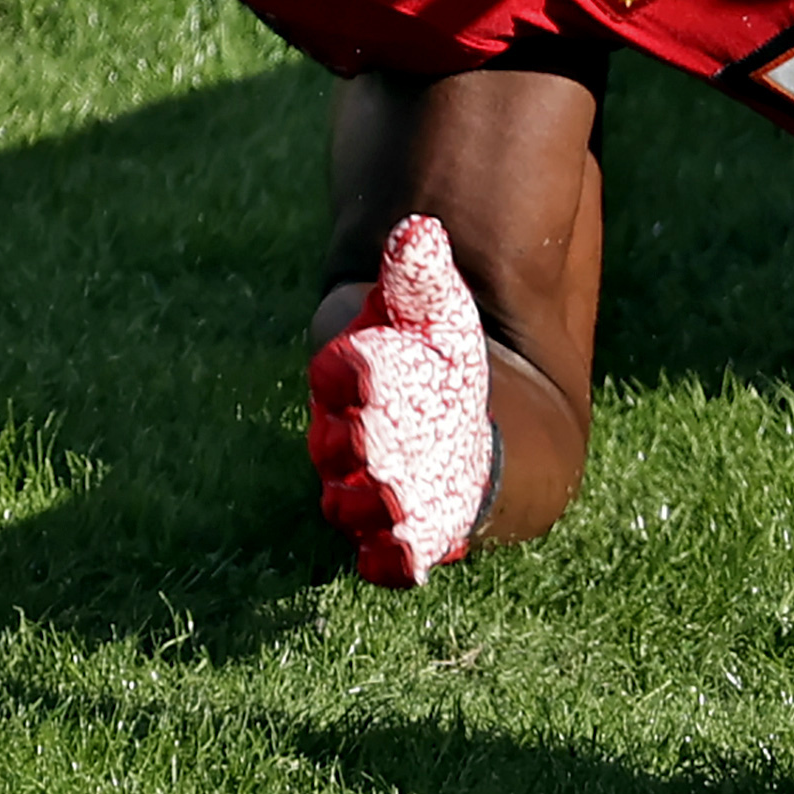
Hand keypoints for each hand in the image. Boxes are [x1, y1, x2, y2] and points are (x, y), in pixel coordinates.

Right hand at [308, 213, 501, 586]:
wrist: (456, 421)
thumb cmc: (434, 359)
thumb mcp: (436, 312)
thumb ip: (420, 278)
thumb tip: (417, 232)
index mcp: (355, 379)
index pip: (338, 376)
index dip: (346, 373)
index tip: (355, 364)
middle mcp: (351, 439)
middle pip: (338, 444)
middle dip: (354, 443)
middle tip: (368, 441)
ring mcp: (372, 490)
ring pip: (353, 503)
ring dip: (370, 505)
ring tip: (392, 503)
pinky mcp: (402, 535)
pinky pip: (385, 556)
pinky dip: (392, 561)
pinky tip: (407, 559)